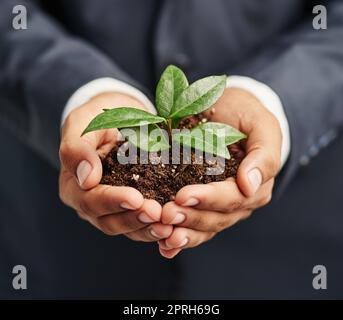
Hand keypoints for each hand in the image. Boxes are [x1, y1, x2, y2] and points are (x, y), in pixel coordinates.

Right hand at [59, 92, 172, 240]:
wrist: (118, 118)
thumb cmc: (97, 118)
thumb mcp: (82, 123)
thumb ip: (77, 148)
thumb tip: (86, 179)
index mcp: (74, 186)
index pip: (90, 200)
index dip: (112, 201)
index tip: (135, 198)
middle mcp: (90, 204)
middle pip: (109, 221)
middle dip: (134, 218)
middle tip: (157, 213)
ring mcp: (112, 210)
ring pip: (128, 228)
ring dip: (148, 228)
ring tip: (169, 226)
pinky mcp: (132, 209)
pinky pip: (142, 225)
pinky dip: (156, 226)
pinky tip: (173, 225)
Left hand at [158, 88, 281, 257]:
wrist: (226, 110)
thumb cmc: (244, 114)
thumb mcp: (261, 125)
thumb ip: (264, 155)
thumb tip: (250, 186)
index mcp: (256, 184)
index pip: (233, 198)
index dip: (209, 199)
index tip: (183, 196)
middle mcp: (239, 201)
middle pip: (216, 217)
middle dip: (191, 217)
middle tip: (166, 214)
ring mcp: (220, 206)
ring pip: (204, 227)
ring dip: (183, 232)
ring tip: (162, 232)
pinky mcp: (203, 206)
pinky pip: (194, 226)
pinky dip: (180, 238)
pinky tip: (164, 246)